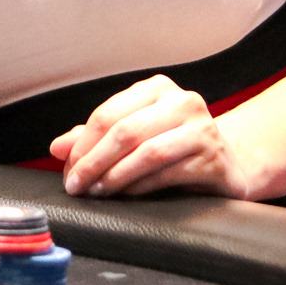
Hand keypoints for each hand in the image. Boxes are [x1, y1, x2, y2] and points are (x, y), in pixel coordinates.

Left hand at [48, 75, 256, 199]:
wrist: (229, 163)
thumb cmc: (173, 146)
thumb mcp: (134, 135)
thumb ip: (95, 139)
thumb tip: (57, 148)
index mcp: (157, 88)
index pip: (108, 113)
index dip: (82, 144)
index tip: (67, 169)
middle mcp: (182, 101)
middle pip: (125, 131)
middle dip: (93, 161)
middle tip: (76, 185)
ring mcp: (202, 128)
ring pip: (147, 152)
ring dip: (115, 176)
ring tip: (96, 192)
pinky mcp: (214, 158)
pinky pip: (168, 174)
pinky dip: (141, 187)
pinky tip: (125, 196)